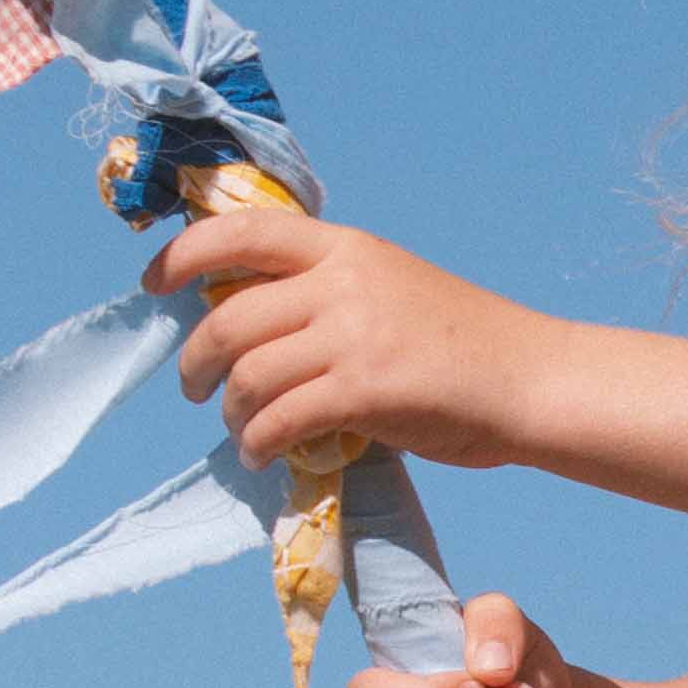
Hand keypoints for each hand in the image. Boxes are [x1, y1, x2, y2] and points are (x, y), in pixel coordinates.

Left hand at [149, 199, 553, 470]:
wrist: (533, 380)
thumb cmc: (468, 345)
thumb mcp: (393, 290)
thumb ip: (330, 295)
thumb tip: (253, 327)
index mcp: (349, 248)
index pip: (244, 232)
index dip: (183, 255)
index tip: (154, 282)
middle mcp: (344, 282)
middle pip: (230, 317)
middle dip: (195, 360)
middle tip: (193, 387)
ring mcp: (355, 335)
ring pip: (249, 375)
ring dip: (232, 411)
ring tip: (242, 430)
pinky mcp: (365, 391)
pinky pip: (281, 420)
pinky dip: (259, 443)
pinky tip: (263, 455)